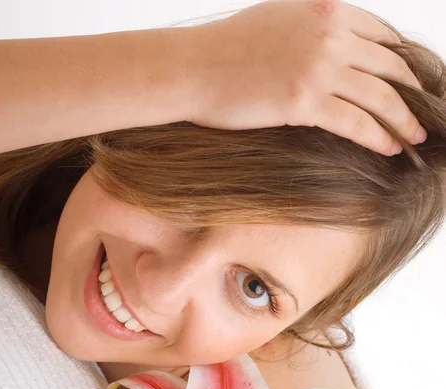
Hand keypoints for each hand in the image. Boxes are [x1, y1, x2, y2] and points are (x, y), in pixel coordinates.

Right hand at [184, 0, 426, 155]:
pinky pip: (357, 122)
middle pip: (390, 67)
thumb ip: (314, 28)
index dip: (402, 65)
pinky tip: (391, 149)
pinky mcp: (304, 100)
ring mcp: (319, 66)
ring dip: (405, 121)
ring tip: (417, 138)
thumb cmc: (225, 49)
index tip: (410, 86)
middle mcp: (330, 33)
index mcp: (326, 9)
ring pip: (381, 96)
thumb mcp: (278, 20)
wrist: (191, 68)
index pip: (382, 37)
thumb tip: (334, 48)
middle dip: (413, 94)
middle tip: (424, 116)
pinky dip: (379, 137)